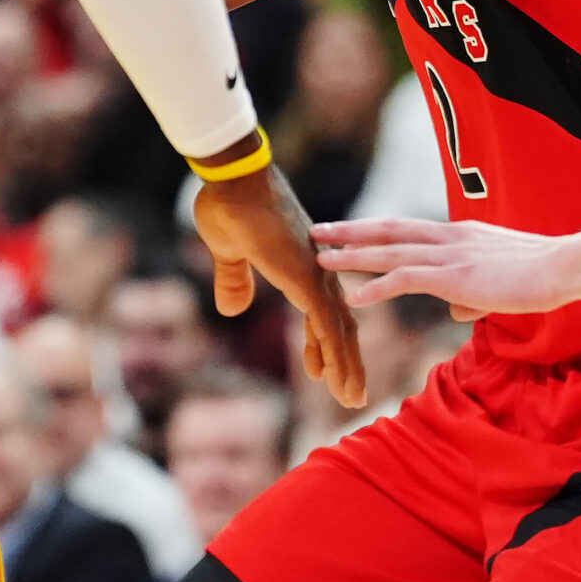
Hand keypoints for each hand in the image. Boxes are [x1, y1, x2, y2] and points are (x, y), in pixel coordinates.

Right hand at [194, 166, 367, 409]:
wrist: (234, 181)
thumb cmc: (229, 206)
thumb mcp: (227, 254)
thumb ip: (234, 280)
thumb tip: (232, 309)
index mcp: (301, 267)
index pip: (320, 313)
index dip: (323, 345)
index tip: (322, 371)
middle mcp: (317, 273)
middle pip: (339, 326)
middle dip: (346, 363)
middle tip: (353, 395)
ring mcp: (315, 277)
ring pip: (339, 333)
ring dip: (347, 368)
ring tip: (353, 400)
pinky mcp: (308, 280)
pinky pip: (326, 327)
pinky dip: (336, 356)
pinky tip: (339, 381)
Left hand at [313, 218, 580, 315]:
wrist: (564, 267)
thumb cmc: (540, 276)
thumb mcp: (498, 284)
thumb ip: (472, 294)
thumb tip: (456, 310)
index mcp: (458, 234)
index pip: (407, 228)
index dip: (375, 229)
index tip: (347, 229)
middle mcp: (449, 237)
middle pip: (389, 230)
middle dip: (350, 231)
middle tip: (317, 231)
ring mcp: (450, 254)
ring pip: (390, 252)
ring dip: (352, 256)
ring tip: (321, 259)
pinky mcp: (454, 276)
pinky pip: (406, 279)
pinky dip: (376, 287)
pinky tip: (353, 297)